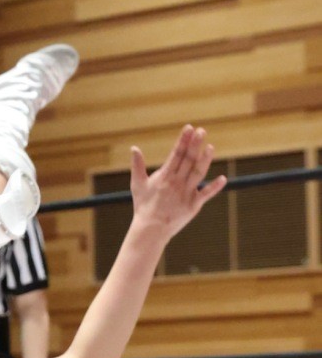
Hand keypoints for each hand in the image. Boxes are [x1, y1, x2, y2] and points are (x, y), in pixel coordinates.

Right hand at [130, 126, 226, 241]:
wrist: (150, 229)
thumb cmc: (143, 206)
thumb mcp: (137, 184)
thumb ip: (137, 165)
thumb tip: (134, 148)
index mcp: (164, 176)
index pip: (176, 154)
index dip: (183, 140)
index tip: (189, 128)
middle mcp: (176, 182)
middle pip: (188, 160)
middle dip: (195, 144)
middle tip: (202, 130)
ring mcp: (186, 193)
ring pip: (198, 173)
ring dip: (205, 160)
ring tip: (210, 147)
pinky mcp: (193, 205)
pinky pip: (206, 194)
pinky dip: (215, 187)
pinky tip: (223, 178)